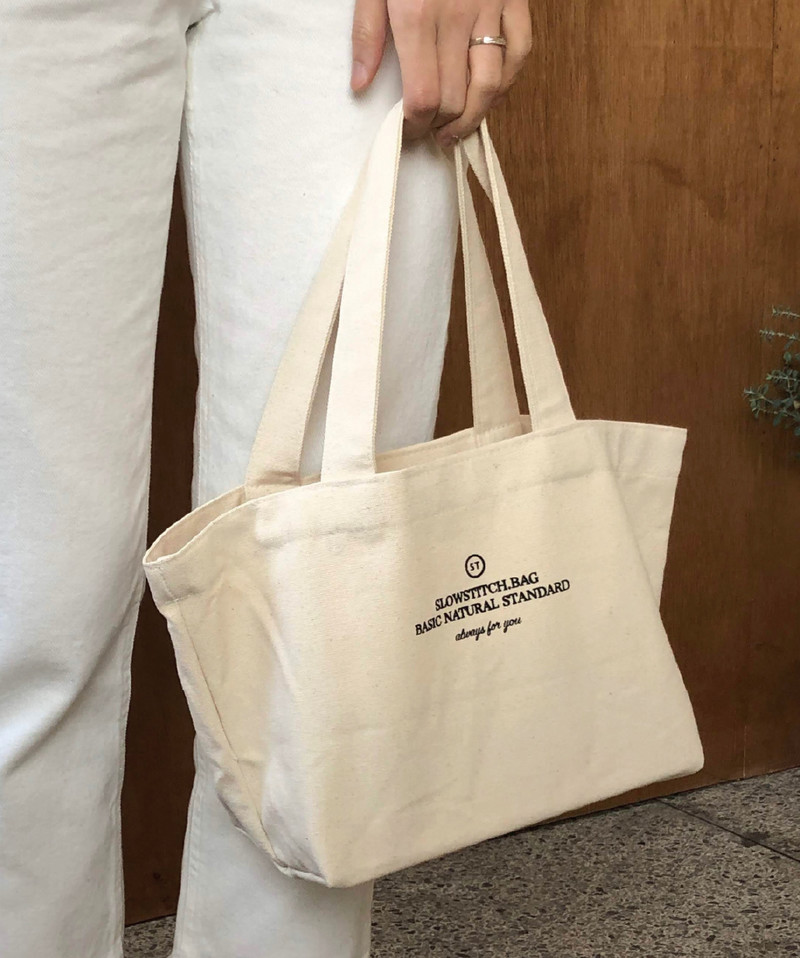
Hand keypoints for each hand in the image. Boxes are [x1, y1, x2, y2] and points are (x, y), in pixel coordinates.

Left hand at [351, 0, 531, 144]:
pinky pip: (520, 52)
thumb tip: (360, 86)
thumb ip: (366, 34)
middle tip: (426, 132)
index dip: (415, 127)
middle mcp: (456, 18)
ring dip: (472, 118)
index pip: (422, 98)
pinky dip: (506, 83)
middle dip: (439, 126)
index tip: (406, 132)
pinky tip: (488, 96)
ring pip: (490, 86)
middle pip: (454, 100)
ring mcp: (490, 8)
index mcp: (416, 16)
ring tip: (454, 131)